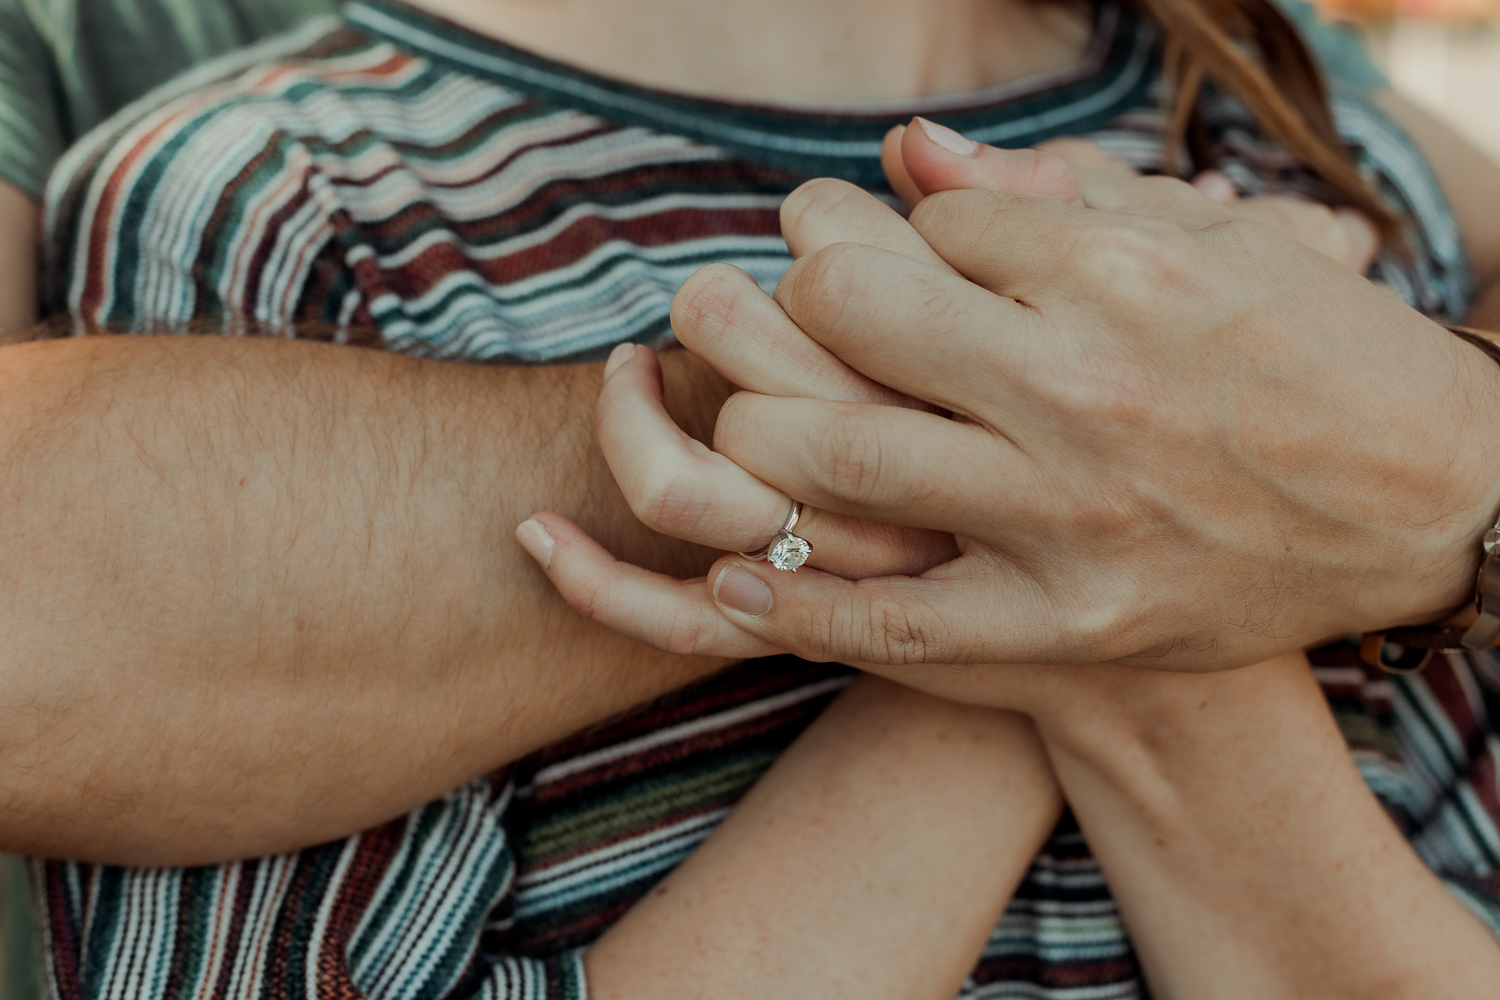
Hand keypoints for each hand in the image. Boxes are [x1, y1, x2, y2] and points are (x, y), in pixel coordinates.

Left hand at [524, 122, 1495, 669]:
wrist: (1440, 502)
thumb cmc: (1316, 350)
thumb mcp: (1210, 239)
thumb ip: (1050, 192)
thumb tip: (907, 157)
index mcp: (1120, 271)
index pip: (923, 224)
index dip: (886, 230)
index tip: (882, 250)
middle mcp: (1084, 385)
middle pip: (848, 307)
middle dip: (790, 291)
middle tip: (772, 303)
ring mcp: (1071, 513)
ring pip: (836, 450)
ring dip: (761, 421)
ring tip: (753, 414)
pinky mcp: (1072, 622)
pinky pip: (894, 620)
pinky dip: (794, 603)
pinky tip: (729, 580)